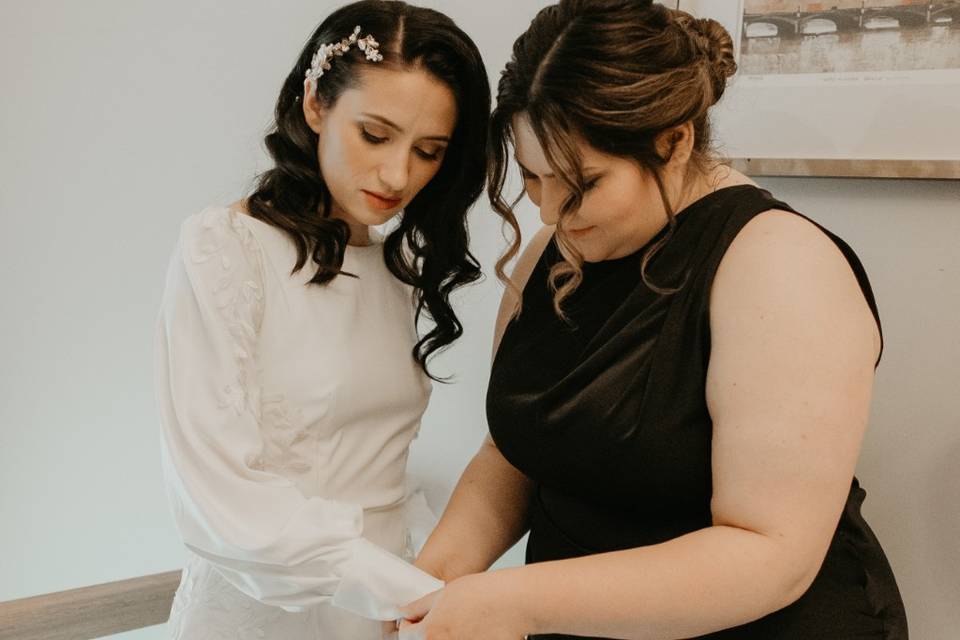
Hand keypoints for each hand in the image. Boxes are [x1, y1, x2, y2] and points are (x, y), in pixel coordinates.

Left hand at [396, 572, 527, 639]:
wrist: (514, 603)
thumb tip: (402, 613)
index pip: (404, 636)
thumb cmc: (482, 594)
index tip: (415, 620)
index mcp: (429, 634)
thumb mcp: (441, 594)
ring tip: (458, 625)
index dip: (408, 625)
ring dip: (444, 637)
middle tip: (439, 622)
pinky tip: (471, 631)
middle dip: (425, 634)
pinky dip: (463, 639)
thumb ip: (417, 607)